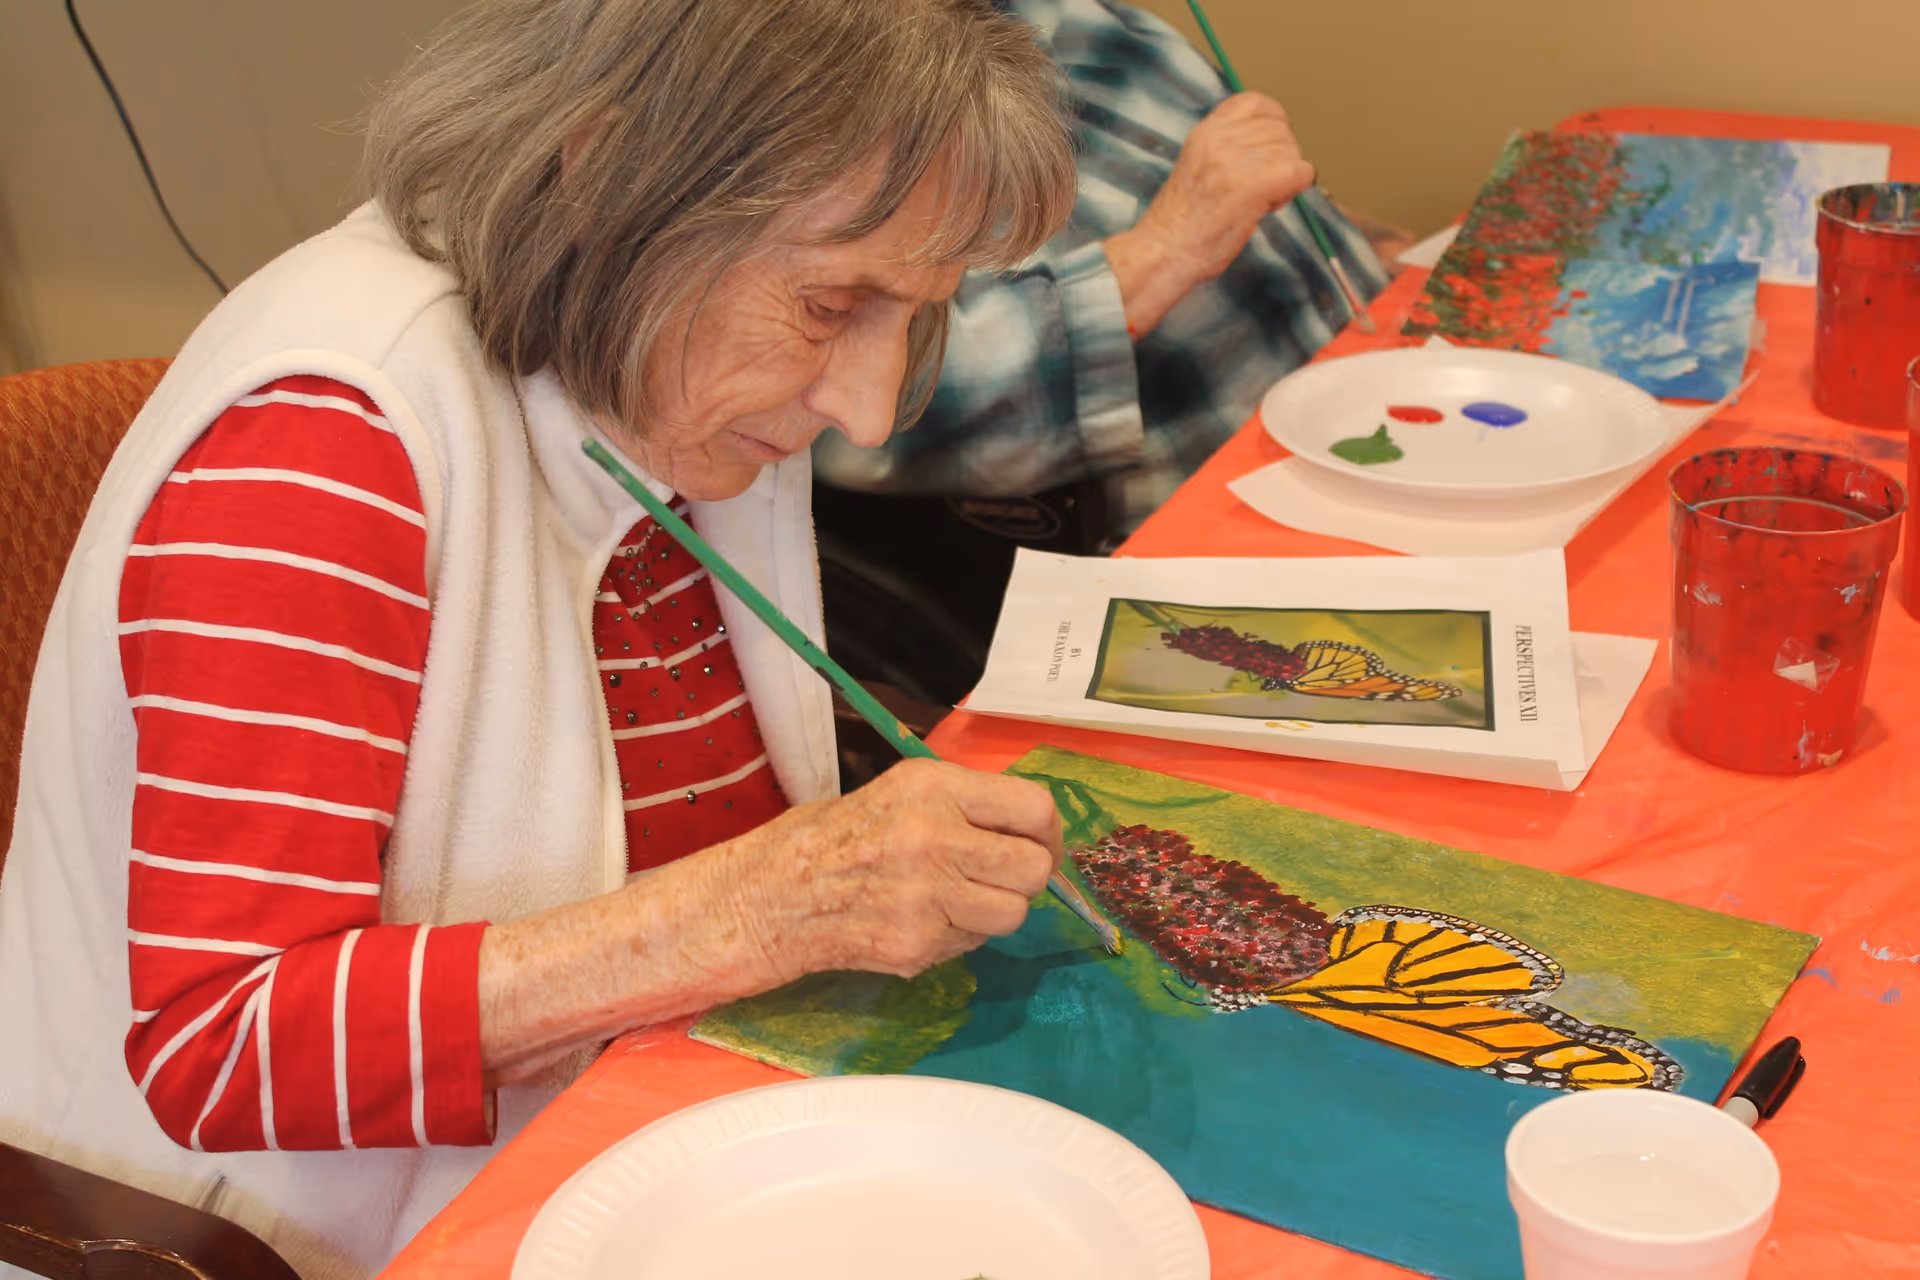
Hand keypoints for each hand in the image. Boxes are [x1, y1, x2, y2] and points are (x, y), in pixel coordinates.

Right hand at [476, 759, 1059, 1086]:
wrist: (766, 897)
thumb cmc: (828, 837)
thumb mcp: (896, 792)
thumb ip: (961, 804)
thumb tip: (1027, 826)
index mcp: (931, 787)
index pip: (1033, 807)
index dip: (1047, 832)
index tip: (1039, 844)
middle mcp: (935, 836)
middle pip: (1033, 868)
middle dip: (1027, 878)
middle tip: (1004, 877)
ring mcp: (927, 896)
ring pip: (1012, 913)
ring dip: (995, 911)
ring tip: (956, 899)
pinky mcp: (916, 944)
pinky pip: (972, 943)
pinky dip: (958, 937)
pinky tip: (919, 920)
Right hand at [1105, 92, 1315, 335]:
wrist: (1164, 251)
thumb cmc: (1177, 224)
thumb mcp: (1195, 166)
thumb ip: (1224, 151)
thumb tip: (1263, 150)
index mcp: (1206, 132)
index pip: (1255, 102)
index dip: (1273, 120)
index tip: (1271, 143)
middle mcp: (1223, 139)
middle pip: (1280, 130)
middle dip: (1280, 157)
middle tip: (1261, 186)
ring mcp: (1239, 159)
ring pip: (1292, 152)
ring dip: (1285, 177)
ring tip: (1260, 199)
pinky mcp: (1257, 183)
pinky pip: (1301, 173)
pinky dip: (1293, 191)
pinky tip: (1269, 206)